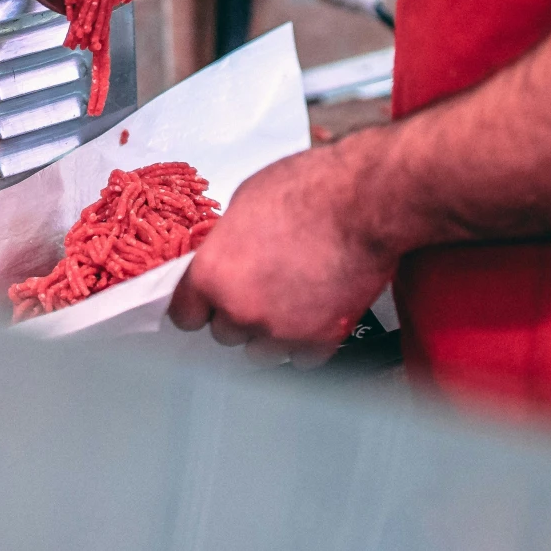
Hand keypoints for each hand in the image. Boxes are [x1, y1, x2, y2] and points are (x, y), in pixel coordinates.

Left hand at [167, 139, 401, 366]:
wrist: (365, 202)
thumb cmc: (310, 190)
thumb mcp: (245, 203)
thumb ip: (225, 244)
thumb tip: (224, 256)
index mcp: (212, 274)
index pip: (184, 316)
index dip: (198, 307)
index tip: (207, 305)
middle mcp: (240, 309)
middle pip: (224, 334)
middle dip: (239, 315)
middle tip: (262, 289)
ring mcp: (280, 330)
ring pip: (260, 353)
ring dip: (270, 334)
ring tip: (291, 302)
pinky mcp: (319, 340)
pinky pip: (301, 360)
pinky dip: (306, 343)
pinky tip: (314, 315)